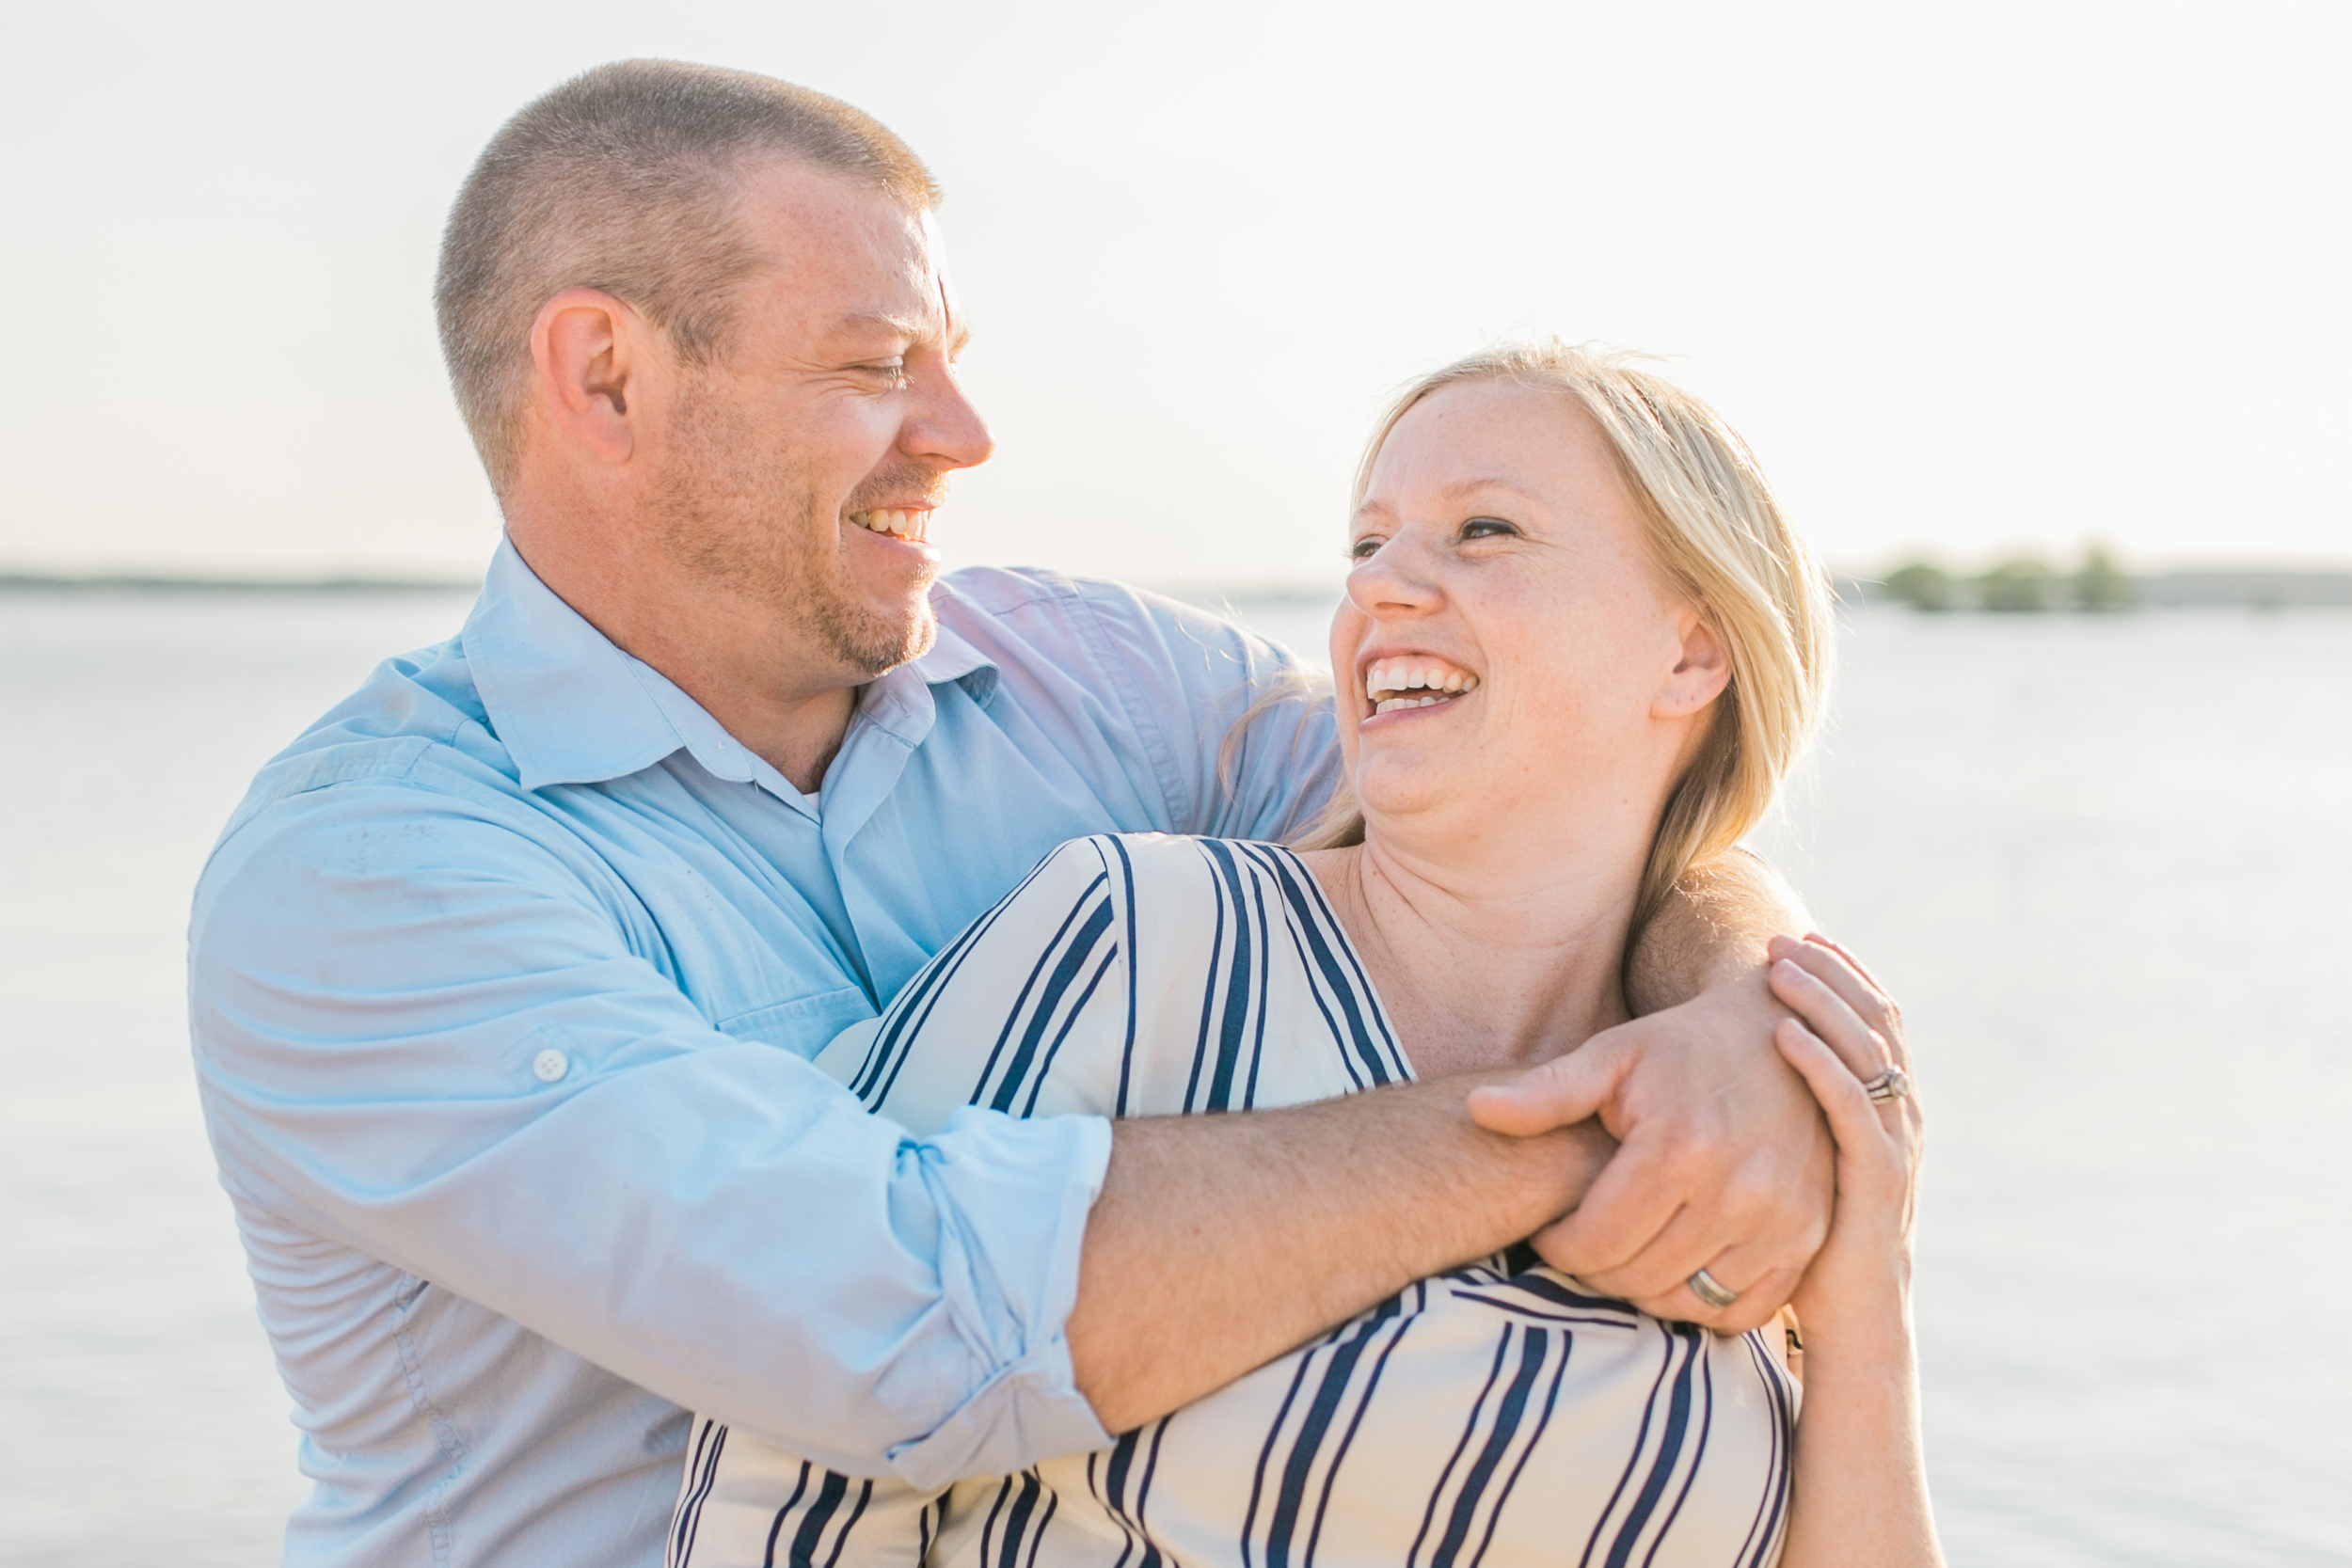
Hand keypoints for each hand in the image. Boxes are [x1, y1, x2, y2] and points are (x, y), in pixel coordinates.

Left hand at [1466, 958, 1837, 1331]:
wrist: (1779, 1035)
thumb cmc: (1681, 1047)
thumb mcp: (1612, 1055)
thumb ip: (1546, 1092)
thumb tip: (1476, 1110)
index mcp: (1679, 1146)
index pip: (1596, 1241)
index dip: (1558, 1247)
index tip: (1549, 1231)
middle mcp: (1737, 1190)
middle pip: (1638, 1277)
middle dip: (1594, 1271)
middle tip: (1580, 1247)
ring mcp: (1781, 1219)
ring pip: (1687, 1300)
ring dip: (1644, 1292)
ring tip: (1623, 1256)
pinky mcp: (1810, 1238)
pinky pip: (1743, 1310)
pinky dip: (1703, 1304)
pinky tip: (1674, 1272)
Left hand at [1768, 937, 1922, 1332]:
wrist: (1851, 1318)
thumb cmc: (1810, 1236)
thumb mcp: (1800, 1158)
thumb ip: (1791, 1110)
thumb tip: (1742, 1054)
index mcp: (1882, 1107)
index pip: (1872, 1022)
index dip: (1840, 977)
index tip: (1794, 941)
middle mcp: (1897, 1119)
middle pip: (1874, 1024)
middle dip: (1829, 976)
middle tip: (1779, 941)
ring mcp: (1893, 1149)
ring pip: (1868, 1055)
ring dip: (1825, 1004)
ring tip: (1778, 970)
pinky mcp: (1877, 1183)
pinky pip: (1854, 1111)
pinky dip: (1822, 1065)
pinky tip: (1784, 1035)